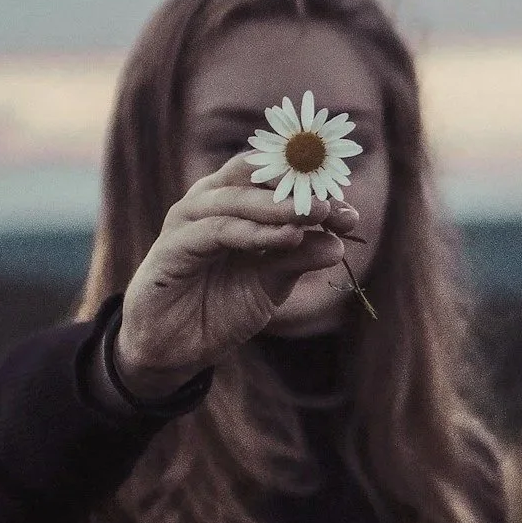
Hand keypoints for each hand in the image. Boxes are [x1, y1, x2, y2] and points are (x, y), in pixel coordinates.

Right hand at [114, 155, 359, 394]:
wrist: (174, 349)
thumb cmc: (219, 306)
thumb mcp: (270, 283)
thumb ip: (298, 259)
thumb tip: (339, 244)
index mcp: (232, 202)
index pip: (273, 176)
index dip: (313, 188)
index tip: (350, 213)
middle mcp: (208, 201)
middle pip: (254, 173)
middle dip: (299, 188)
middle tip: (334, 207)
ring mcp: (187, 221)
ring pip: (237, 198)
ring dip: (280, 206)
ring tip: (317, 215)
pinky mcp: (171, 247)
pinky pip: (217, 231)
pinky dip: (254, 232)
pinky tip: (287, 237)